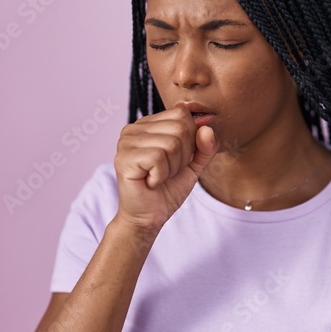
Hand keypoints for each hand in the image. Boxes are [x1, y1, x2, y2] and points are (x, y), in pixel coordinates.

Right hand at [112, 103, 218, 231]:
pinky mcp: (124, 158)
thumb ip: (204, 147)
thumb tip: (207, 128)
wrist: (149, 217)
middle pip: (179, 128)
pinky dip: (161, 175)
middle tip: (166, 172)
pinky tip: (150, 182)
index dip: (190, 141)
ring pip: (171, 144)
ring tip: (158, 177)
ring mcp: (126, 142)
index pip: (182, 114)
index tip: (176, 160)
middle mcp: (134, 128)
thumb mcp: (193, 165)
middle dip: (182, 157)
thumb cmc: (167, 190)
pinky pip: (158, 157)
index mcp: (149, 124)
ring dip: (172, 168)